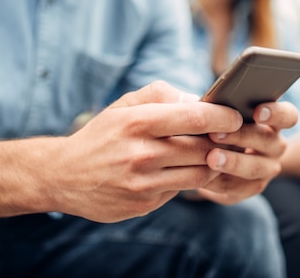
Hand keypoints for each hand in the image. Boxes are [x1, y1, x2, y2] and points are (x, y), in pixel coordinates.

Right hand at [47, 81, 245, 222]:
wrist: (63, 175)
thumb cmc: (102, 135)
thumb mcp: (124, 105)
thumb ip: (161, 94)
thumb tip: (197, 99)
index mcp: (138, 122)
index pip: (196, 118)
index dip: (223, 117)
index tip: (236, 116)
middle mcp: (141, 154)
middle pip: (203, 149)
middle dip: (221, 142)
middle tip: (227, 137)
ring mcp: (143, 183)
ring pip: (199, 174)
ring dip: (210, 163)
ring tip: (207, 153)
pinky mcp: (144, 205)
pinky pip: (180, 190)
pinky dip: (187, 179)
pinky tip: (180, 170)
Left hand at [194, 101, 295, 204]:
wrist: (212, 156)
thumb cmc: (219, 124)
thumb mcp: (223, 114)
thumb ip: (222, 109)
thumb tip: (207, 104)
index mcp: (273, 122)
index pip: (288, 116)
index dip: (276, 113)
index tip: (257, 112)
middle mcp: (275, 146)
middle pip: (267, 141)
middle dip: (241, 137)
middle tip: (215, 134)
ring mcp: (267, 169)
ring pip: (254, 168)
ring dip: (232, 162)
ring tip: (210, 158)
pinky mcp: (250, 188)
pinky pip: (236, 188)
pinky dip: (217, 182)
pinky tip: (201, 176)